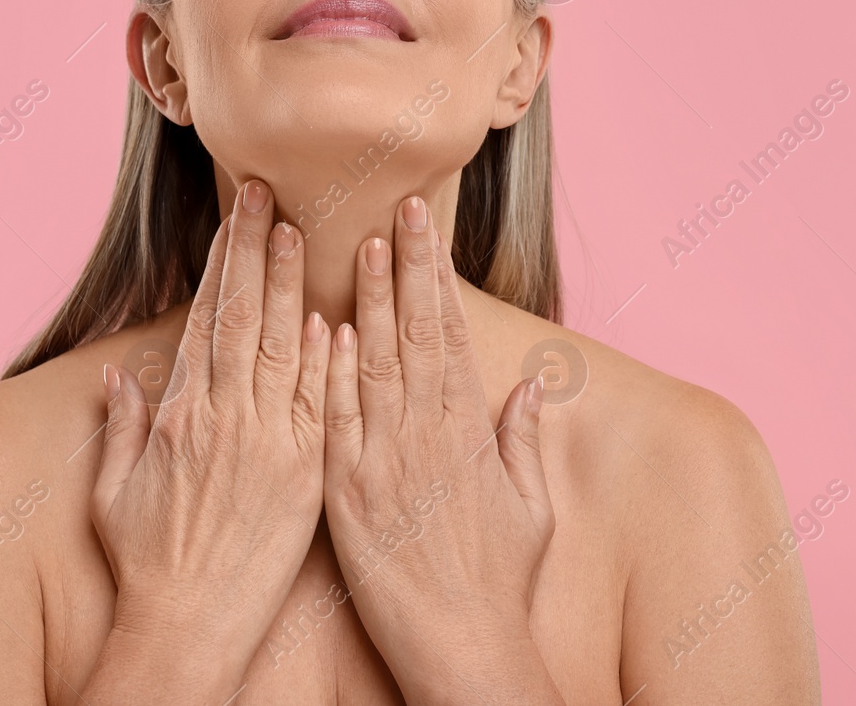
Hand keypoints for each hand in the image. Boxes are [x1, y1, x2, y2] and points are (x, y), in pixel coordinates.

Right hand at [88, 180, 330, 697]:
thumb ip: (122, 425)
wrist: (186, 626)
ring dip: (288, 285)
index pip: (206, 318)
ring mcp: (266, 443)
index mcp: (179, 413)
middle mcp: (223, 417)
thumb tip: (118, 373)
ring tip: (296, 230)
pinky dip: (322, 358)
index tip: (234, 218)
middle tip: (265, 193)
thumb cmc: (147, 563)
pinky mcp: (303, 474)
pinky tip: (331, 315)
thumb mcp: (115, 490)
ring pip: (280, 346)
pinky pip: (315, 403)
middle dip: (253, 249)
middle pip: (243, 316)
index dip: (222, 263)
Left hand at [323, 196, 560, 703]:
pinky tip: (324, 330)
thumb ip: (524, 439)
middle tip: (398, 208)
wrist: (465, 648)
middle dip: (406, 266)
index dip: (435, 278)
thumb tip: (531, 385)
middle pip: (414, 333)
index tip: (425, 231)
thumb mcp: (531, 507)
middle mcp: (428, 434)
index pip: (448, 334)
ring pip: (374, 363)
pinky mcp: (347, 493)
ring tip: (360, 244)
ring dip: (366, 302)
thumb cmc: (500, 582)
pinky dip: (330, 374)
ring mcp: (385, 461)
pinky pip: (336, 421)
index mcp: (469, 430)